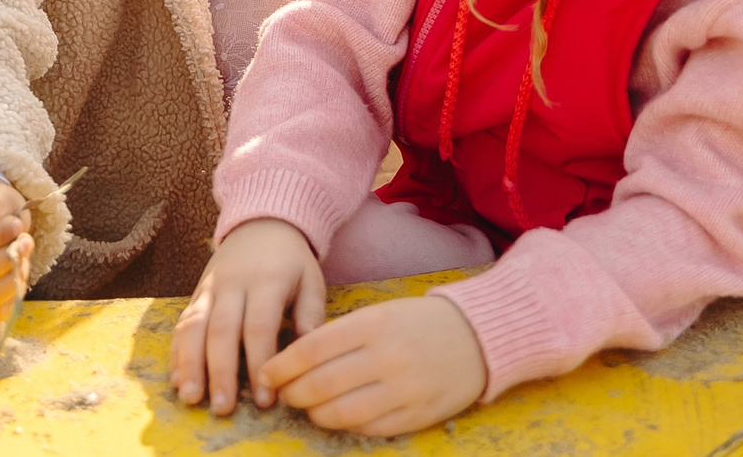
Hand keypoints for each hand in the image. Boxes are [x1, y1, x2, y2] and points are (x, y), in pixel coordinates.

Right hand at [172, 219, 324, 413]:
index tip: (266, 400)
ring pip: (193, 327)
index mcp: (266, 281)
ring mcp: (209, 288)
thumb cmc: (291, 261)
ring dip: (189, 364)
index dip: (259, 364)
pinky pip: (181, 324)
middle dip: (220, 372)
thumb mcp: (311, 280)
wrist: (261, 222)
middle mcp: (232, 284)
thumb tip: (309, 357)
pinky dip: (177, 353)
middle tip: (223, 408)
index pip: (259, 326)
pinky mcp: (195, 294)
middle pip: (221, 330)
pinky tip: (177, 380)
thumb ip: (310, 316)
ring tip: (191, 398)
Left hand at [258, 295, 487, 435]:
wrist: (477, 337)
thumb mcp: (379, 313)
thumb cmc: (417, 323)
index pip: (311, 349)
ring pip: (340, 414)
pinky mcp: (417, 416)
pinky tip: (339, 416)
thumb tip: (293, 363)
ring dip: (314, 414)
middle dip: (292, 394)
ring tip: (308, 407)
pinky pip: (368, 429)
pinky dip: (346, 425)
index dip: (281, 366)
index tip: (266, 374)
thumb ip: (339, 336)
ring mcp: (404, 390)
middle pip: (320, 385)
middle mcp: (387, 357)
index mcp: (373, 324)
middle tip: (282, 394)